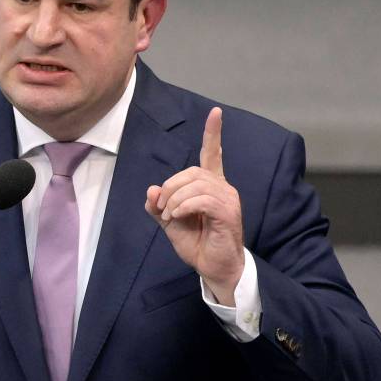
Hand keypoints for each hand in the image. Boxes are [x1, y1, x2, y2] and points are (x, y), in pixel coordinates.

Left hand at [145, 107, 244, 304]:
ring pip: (196, 184)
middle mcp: (223, 188)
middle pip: (192, 172)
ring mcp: (228, 199)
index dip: (213, 133)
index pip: (212, 154)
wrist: (213, 268)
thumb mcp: (170, 223)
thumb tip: (151, 189)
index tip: (215, 112)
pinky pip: (203, 199)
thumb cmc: (197, 244)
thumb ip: (159, 205)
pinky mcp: (228, 213)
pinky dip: (184, 206)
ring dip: (175, 199)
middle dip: (170, 187)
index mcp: (211, 186)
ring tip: (170, 216)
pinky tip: (178, 216)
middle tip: (162, 209)